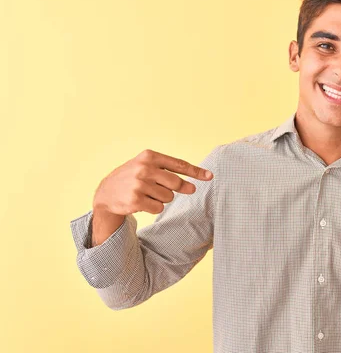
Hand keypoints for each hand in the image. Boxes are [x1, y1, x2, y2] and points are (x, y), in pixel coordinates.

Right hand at [93, 149, 213, 216]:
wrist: (106, 193)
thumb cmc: (132, 178)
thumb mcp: (147, 166)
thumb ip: (169, 172)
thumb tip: (193, 186)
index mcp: (149, 156)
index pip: (179, 164)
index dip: (196, 171)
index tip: (210, 176)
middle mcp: (144, 168)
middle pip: (176, 183)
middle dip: (177, 189)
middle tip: (164, 190)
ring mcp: (139, 184)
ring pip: (168, 197)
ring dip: (162, 199)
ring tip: (146, 194)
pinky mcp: (136, 200)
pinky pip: (159, 208)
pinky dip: (154, 207)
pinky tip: (141, 202)